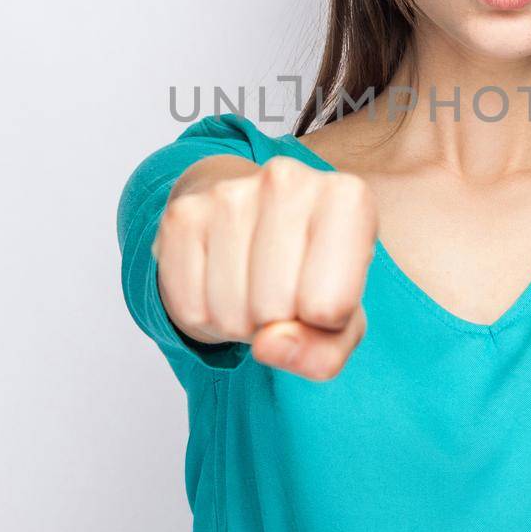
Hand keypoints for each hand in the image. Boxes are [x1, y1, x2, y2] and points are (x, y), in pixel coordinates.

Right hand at [151, 155, 375, 379]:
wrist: (256, 224)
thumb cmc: (313, 275)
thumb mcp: (341, 323)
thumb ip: (323, 352)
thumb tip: (269, 345)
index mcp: (347, 197)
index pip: (330, 306)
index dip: (324, 323)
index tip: (323, 294)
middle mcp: (289, 179)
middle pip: (276, 309)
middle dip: (277, 323)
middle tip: (282, 293)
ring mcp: (229, 192)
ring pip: (230, 311)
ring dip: (240, 321)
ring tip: (253, 287)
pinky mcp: (182, 214)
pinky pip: (189, 305)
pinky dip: (204, 314)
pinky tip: (220, 281)